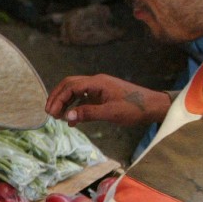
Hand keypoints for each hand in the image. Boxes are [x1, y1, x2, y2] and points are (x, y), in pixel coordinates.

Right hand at [45, 74, 170, 127]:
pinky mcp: (103, 95)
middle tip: (49, 113)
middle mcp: (97, 82)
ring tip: (58, 116)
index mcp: (98, 83)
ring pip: (75, 91)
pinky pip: (84, 98)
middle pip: (70, 85)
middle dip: (57, 97)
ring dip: (65, 102)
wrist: (153, 106)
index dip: (58, 99)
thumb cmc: (135, 108)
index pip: (71, 87)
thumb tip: (67, 117)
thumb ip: (88, 114)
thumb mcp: (111, 113)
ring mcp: (100, 88)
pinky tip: (73, 119)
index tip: (51, 113)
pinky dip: (75, 106)